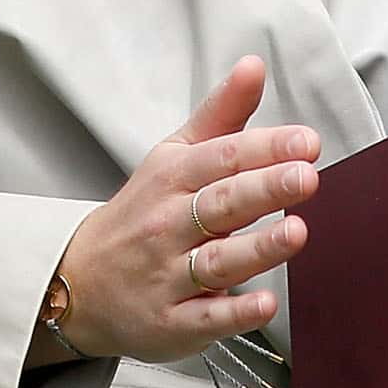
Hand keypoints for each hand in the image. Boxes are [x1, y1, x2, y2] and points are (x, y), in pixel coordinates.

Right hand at [39, 56, 317, 366]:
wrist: (81, 281)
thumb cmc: (142, 213)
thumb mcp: (172, 156)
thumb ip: (221, 116)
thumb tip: (253, 66)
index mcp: (171, 177)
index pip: (221, 157)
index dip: (264, 148)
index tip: (307, 142)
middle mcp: (168, 225)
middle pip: (220, 203)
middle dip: (263, 188)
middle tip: (305, 176)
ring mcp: (167, 275)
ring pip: (216, 261)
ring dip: (257, 248)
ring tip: (297, 232)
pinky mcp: (171, 322)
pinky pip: (205, 318)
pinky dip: (234, 312)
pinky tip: (265, 302)